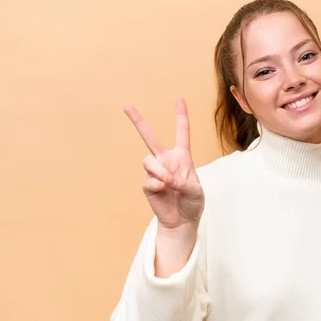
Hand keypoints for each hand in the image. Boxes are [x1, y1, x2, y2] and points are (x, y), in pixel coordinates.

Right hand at [123, 98, 203, 229]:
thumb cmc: (193, 202)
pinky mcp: (148, 185)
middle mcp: (166, 160)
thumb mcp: (195, 190)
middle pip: (150, 137)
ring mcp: (155, 172)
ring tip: (168, 182)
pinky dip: (157, 184)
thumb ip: (181, 181)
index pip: (181, 133)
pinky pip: (148, 179)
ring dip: (159, 170)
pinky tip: (163, 190)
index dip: (181, 116)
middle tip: (126, 105)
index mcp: (182, 157)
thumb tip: (164, 178)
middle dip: (138, 121)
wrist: (183, 221)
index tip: (179, 99)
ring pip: (148, 160)